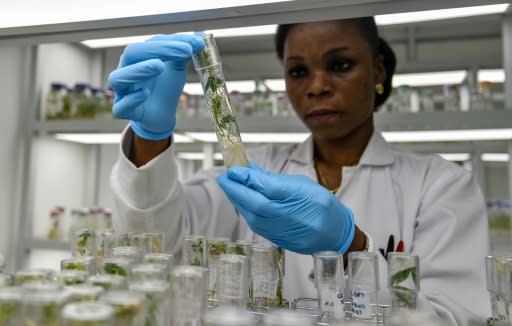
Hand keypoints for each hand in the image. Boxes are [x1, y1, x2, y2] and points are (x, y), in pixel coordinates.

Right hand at [108, 34, 203, 139]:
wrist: (162, 114)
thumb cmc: (166, 87)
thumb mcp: (176, 68)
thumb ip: (183, 53)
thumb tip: (198, 38)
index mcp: (138, 57)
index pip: (149, 43)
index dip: (170, 43)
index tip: (192, 46)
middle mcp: (126, 71)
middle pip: (131, 54)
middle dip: (156, 50)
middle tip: (182, 52)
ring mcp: (122, 92)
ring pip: (118, 78)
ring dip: (139, 70)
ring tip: (159, 66)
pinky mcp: (124, 111)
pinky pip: (121, 107)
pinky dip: (133, 99)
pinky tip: (146, 93)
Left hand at [217, 162, 354, 254]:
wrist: (336, 233)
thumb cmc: (322, 204)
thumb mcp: (301, 184)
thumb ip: (273, 179)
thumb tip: (249, 169)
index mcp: (302, 200)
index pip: (269, 188)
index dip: (249, 178)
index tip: (234, 169)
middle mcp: (293, 219)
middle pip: (257, 204)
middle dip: (237, 190)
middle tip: (224, 176)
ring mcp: (285, 233)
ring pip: (254, 217)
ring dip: (238, 201)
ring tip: (229, 186)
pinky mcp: (278, 241)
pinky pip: (257, 225)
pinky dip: (246, 212)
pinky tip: (241, 202)